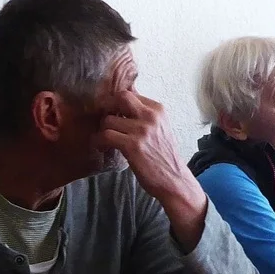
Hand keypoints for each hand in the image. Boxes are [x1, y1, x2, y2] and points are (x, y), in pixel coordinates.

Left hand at [98, 91, 207, 250]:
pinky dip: (99, 141)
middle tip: (104, 122)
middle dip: (107, 108)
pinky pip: (106, 135)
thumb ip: (144, 115)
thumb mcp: (159, 128)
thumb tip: (123, 100)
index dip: (116, 103)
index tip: (112, 114)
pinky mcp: (133, 146)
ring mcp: (142, 130)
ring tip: (104, 141)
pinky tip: (102, 148)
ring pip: (108, 119)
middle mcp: (151, 116)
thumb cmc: (163, 156)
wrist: (174, 180)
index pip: (130, 93)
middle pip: (120, 97)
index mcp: (158, 110)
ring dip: (102, 130)